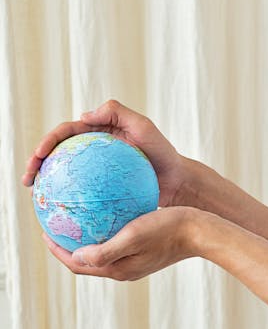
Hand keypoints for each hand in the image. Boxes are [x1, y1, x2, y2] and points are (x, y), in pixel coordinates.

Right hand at [21, 99, 187, 207]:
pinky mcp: (100, 188)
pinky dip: (67, 202)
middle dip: (36, 163)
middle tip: (28, 179)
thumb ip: (116, 112)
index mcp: (97, 131)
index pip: (65, 133)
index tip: (38, 156)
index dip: (46, 142)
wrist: (177, 180)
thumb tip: (83, 116)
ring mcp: (95, 170)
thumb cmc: (163, 153)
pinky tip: (59, 216)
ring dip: (46, 185)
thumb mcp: (144, 127)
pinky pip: (79, 195)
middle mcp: (92, 149)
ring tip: (36, 198)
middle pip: (56, 154)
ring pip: (64, 175)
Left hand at [42, 207, 197, 280]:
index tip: (45, 231)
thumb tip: (76, 256)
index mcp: (118, 268)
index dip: (57, 251)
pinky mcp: (145, 249)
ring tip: (75, 217)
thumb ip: (104, 251)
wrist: (200, 231)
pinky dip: (104, 229)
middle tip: (56, 223)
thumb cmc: (167, 230)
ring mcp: (135, 259)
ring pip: (101, 250)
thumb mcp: (133, 236)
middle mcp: (124, 267)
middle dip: (67, 245)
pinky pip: (116, 240)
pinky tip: (107, 209)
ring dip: (85, 237)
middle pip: (86, 259)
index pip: (77, 264)